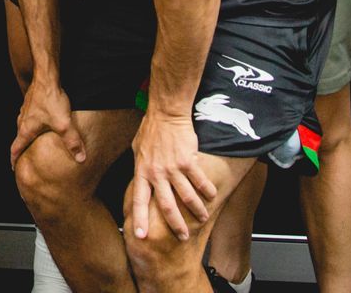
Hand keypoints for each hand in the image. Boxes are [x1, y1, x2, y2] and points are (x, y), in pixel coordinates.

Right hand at [9, 77, 84, 166]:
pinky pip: (30, 117)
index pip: (15, 148)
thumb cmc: (51, 100)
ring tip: (35, 141)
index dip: (14, 160)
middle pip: (19, 138)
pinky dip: (33, 124)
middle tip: (25, 157)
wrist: (47, 76)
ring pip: (24, 127)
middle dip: (21, 149)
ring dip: (27, 135)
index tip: (13, 168)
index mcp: (26, 129)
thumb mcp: (64, 124)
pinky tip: (43, 123)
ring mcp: (25, 110)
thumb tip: (81, 159)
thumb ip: (72, 142)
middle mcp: (22, 120)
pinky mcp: (31, 102)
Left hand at [128, 108, 216, 242]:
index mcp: (142, 171)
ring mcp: (173, 168)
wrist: (166, 113)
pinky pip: (200, 181)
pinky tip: (213, 196)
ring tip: (203, 218)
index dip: (140, 219)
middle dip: (176, 225)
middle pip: (167, 206)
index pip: (139, 200)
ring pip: (187, 197)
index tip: (141, 236)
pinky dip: (208, 191)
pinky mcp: (188, 161)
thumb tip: (139, 182)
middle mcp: (157, 173)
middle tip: (183, 236)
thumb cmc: (150, 130)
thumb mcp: (137, 150)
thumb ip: (140, 168)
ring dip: (197, 210)